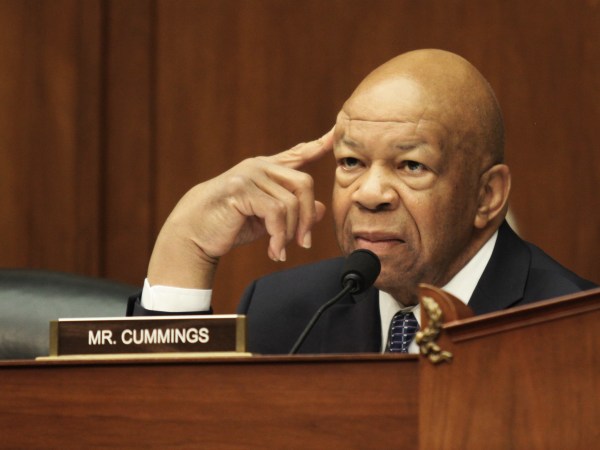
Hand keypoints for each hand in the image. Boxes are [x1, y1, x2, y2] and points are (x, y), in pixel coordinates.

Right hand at [147, 129, 333, 288]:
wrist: (194, 233)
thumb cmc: (229, 224)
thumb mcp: (266, 219)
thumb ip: (292, 210)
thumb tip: (322, 208)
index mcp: (266, 169)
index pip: (296, 153)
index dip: (317, 145)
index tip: (334, 134)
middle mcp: (259, 166)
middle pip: (304, 184)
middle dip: (307, 218)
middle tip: (303, 243)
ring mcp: (249, 175)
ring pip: (291, 203)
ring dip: (289, 234)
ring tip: (280, 250)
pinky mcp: (240, 189)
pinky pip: (276, 213)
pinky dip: (278, 236)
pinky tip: (273, 251)